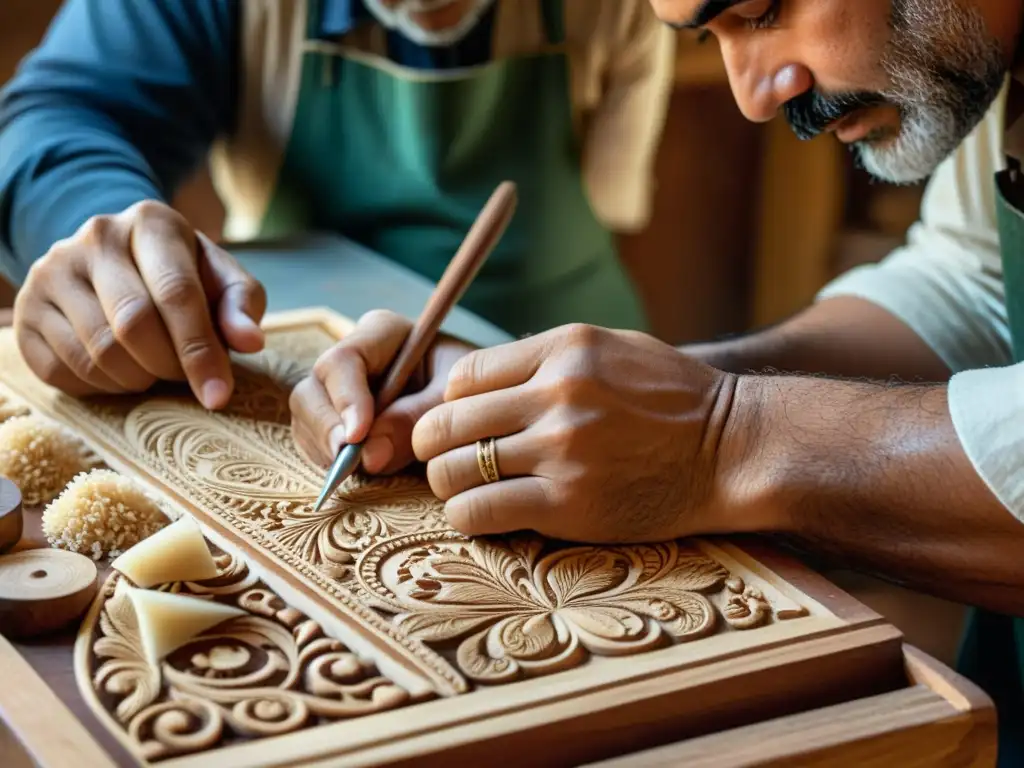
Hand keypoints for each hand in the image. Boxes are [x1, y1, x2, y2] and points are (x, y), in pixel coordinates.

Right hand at [13, 201, 265, 408]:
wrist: (116, 260)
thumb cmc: (182, 274)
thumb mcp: (220, 278)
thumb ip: (241, 306)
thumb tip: (250, 342)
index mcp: (151, 222)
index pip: (177, 293)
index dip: (200, 351)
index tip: (219, 396)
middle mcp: (95, 237)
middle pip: (133, 325)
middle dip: (168, 367)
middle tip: (184, 379)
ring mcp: (51, 271)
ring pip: (96, 352)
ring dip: (136, 380)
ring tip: (154, 371)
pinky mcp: (26, 310)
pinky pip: (62, 370)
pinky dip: (100, 387)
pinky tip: (120, 373)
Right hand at [289, 309, 475, 473]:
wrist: (477, 405)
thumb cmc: (471, 390)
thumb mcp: (455, 400)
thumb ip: (417, 420)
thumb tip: (369, 455)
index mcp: (381, 334)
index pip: (344, 361)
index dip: (346, 399)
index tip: (358, 435)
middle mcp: (352, 359)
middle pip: (313, 389)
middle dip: (327, 428)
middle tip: (348, 462)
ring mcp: (338, 391)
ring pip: (307, 417)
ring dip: (326, 448)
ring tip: (356, 469)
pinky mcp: (336, 421)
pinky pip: (313, 440)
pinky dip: (327, 460)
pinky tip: (353, 471)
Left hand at [411, 324, 738, 542]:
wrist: (733, 449)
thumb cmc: (673, 400)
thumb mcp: (613, 349)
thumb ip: (547, 359)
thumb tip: (479, 380)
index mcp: (565, 350)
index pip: (463, 375)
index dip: (450, 403)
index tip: (460, 423)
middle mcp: (559, 394)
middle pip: (446, 422)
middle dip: (433, 445)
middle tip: (443, 460)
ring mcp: (563, 450)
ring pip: (454, 470)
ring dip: (447, 484)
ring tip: (465, 489)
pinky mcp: (569, 504)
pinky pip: (481, 511)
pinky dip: (469, 516)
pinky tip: (485, 514)